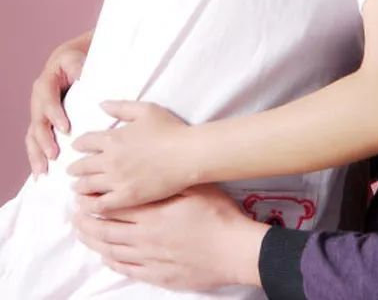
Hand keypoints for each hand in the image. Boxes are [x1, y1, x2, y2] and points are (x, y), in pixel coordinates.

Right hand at [26, 44, 86, 176]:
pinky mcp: (42, 124)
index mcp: (45, 84)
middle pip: (37, 123)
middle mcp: (38, 101)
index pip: (48, 100)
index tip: (65, 129)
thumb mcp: (75, 59)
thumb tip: (82, 78)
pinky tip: (39, 174)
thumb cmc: (74, 61)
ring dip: (36, 154)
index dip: (55, 115)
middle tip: (54, 156)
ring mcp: (38, 114)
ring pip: (32, 136)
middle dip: (44, 140)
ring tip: (42, 171)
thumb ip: (77, 68)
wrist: (67, 61)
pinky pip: (35, 142)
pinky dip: (36, 157)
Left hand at [69, 101, 192, 211]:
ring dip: (78, 187)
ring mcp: (117, 180)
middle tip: (71, 171)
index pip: (85, 142)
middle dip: (74, 168)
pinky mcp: (126, 197)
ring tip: (76, 189)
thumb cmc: (170, 129)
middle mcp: (109, 160)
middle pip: (82, 166)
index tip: (77, 147)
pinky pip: (100, 204)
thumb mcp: (146, 110)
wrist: (187, 154)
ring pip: (87, 186)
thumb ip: (121, 107)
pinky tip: (87, 206)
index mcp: (112, 138)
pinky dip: (89, 205)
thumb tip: (101, 105)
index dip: (78, 144)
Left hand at [73, 184, 267, 289]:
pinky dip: (112, 262)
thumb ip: (168, 182)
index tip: (81, 196)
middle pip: (107, 230)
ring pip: (113, 250)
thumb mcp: (194, 187)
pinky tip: (106, 258)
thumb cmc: (218, 214)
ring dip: (94, 242)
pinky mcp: (158, 275)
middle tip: (73, 215)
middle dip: (86, 222)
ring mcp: (150, 259)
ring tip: (82, 234)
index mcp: (152, 214)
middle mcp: (145, 237)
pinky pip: (127, 269)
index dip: (94, 202)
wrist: (233, 250)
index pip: (114, 207)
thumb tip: (146, 173)